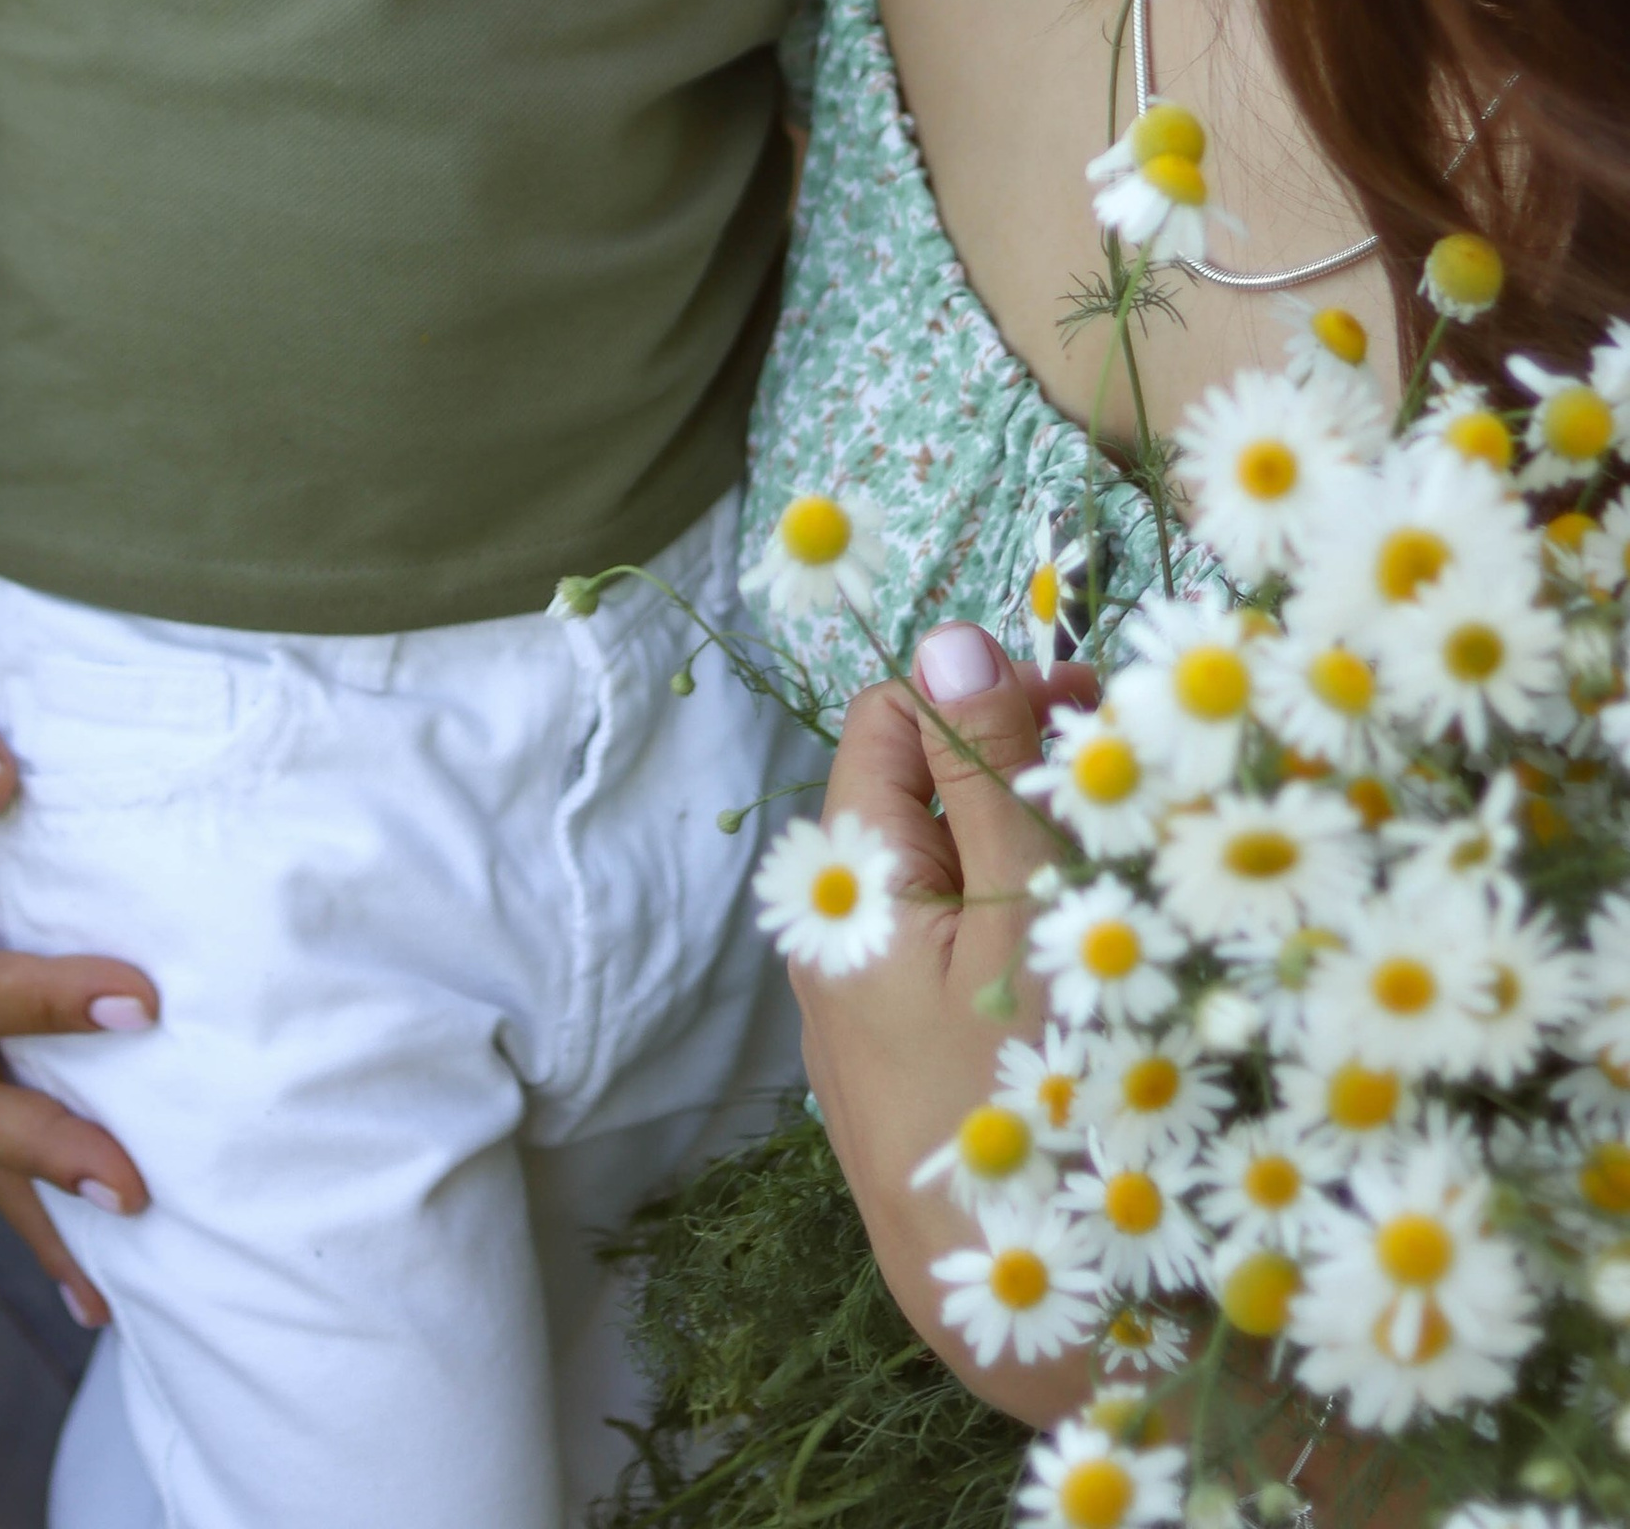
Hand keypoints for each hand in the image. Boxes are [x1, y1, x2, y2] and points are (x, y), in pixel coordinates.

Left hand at [793, 620, 1099, 1424]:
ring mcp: (872, 1024)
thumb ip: (982, 767)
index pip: (889, 717)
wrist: (1040, 1330)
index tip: (1087, 723)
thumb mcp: (1024, 907)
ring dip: (1036, 868)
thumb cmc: (1040, 1098)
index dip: (986, 697)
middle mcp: (837, 942)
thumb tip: (945, 635)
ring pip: (951, 890)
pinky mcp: (916, 1088)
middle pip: (921, 800)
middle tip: (1129, 806)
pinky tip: (1095, 988)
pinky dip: (1026, 952)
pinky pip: (961, 975)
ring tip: (1128, 901)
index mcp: (847, 882)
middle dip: (1021, 781)